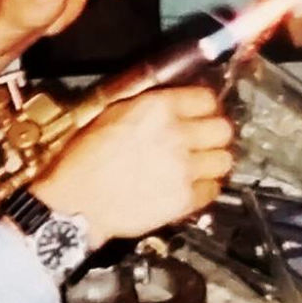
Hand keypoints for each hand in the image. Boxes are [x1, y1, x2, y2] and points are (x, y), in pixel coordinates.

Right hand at [34, 86, 233, 248]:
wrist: (77, 204)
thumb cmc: (84, 161)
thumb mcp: (111, 115)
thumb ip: (148, 106)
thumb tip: (170, 104)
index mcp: (157, 108)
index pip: (207, 98)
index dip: (206, 107)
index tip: (203, 113)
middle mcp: (176, 134)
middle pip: (223, 129)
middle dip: (214, 134)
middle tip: (205, 139)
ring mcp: (183, 168)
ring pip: (224, 160)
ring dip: (213, 162)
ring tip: (200, 165)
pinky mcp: (184, 199)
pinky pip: (213, 191)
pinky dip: (205, 189)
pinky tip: (190, 186)